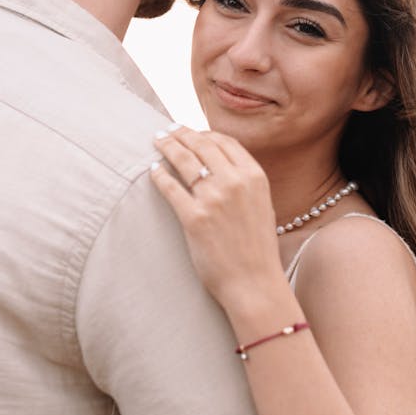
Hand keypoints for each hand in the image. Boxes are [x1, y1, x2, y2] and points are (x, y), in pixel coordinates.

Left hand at [150, 125, 284, 313]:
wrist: (255, 283)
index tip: (191, 132)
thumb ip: (244, 182)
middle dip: (181, 134)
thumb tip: (219, 165)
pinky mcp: (194, 217)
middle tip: (167, 131)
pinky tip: (153, 171)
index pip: (224, 142)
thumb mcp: (262, 205)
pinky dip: (159, 176)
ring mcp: (214, 198)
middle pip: (201, 144)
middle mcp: (235, 182)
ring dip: (167, 146)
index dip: (204, 133)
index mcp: (255, 176)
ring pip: (183, 160)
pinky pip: (170, 187)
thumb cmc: (257, 249)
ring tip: (157, 141)